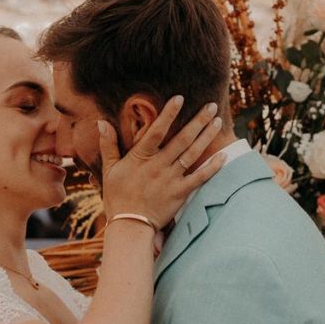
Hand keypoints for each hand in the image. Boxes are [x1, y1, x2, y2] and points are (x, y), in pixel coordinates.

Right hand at [99, 97, 224, 230]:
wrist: (129, 225)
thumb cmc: (118, 197)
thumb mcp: (109, 170)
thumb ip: (108, 145)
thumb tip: (101, 122)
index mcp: (140, 157)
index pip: (156, 130)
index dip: (168, 114)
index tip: (180, 98)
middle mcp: (158, 166)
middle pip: (182, 139)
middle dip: (198, 121)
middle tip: (211, 106)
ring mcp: (170, 179)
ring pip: (192, 154)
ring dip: (206, 136)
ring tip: (217, 121)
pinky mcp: (180, 193)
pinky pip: (199, 178)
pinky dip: (212, 167)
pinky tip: (223, 155)